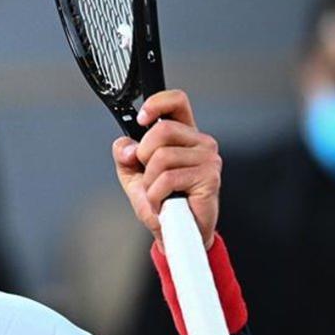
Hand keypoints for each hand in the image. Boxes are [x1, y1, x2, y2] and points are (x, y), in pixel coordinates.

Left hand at [111, 90, 220, 248]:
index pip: (177, 102)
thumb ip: (125, 154)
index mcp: (183, 135)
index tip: (141, 119)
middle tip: (149, 176)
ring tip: (157, 194)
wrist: (176, 233)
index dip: (157, 103)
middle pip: (161, 131)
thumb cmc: (161, 201)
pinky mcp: (209, 178)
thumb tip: (126, 146)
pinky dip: (156, 195)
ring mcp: (208, 159)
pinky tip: (164, 203)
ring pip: (161, 157)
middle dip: (143, 156)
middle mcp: (200, 142)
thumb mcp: (133, 174)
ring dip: (149, 182)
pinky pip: (168, 178)